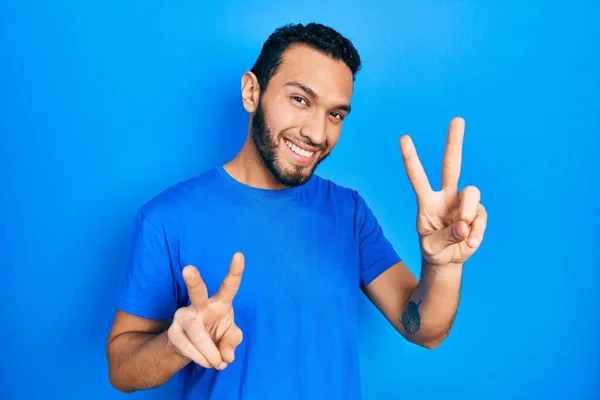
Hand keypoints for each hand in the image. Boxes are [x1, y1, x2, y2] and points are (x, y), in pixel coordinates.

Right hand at [167, 252, 244, 369]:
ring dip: (210, 352)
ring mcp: (183, 317)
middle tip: (188, 268)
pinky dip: (200, 358)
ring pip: (197, 334)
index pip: (229, 285)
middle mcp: (200, 305)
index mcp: (220, 302)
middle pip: (196, 291)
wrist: (192, 348)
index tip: (239, 255)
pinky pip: (188, 347)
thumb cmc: (216, 333)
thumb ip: (232, 343)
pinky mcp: (173, 332)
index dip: (235, 271)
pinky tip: (207, 362)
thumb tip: (226, 356)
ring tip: (218, 363)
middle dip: (192, 280)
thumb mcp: (230, 336)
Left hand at [399, 117, 486, 265]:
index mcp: (426, 201)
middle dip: (454, 142)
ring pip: (472, 193)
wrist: (448, 260)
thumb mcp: (431, 248)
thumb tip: (464, 226)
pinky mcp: (478, 213)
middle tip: (457, 119)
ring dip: (468, 212)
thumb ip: (446, 237)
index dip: (411, 158)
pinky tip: (469, 242)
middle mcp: (445, 196)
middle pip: (451, 165)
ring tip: (462, 233)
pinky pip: (480, 217)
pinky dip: (476, 233)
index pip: (417, 176)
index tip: (404, 138)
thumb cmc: (433, 249)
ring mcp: (462, 203)